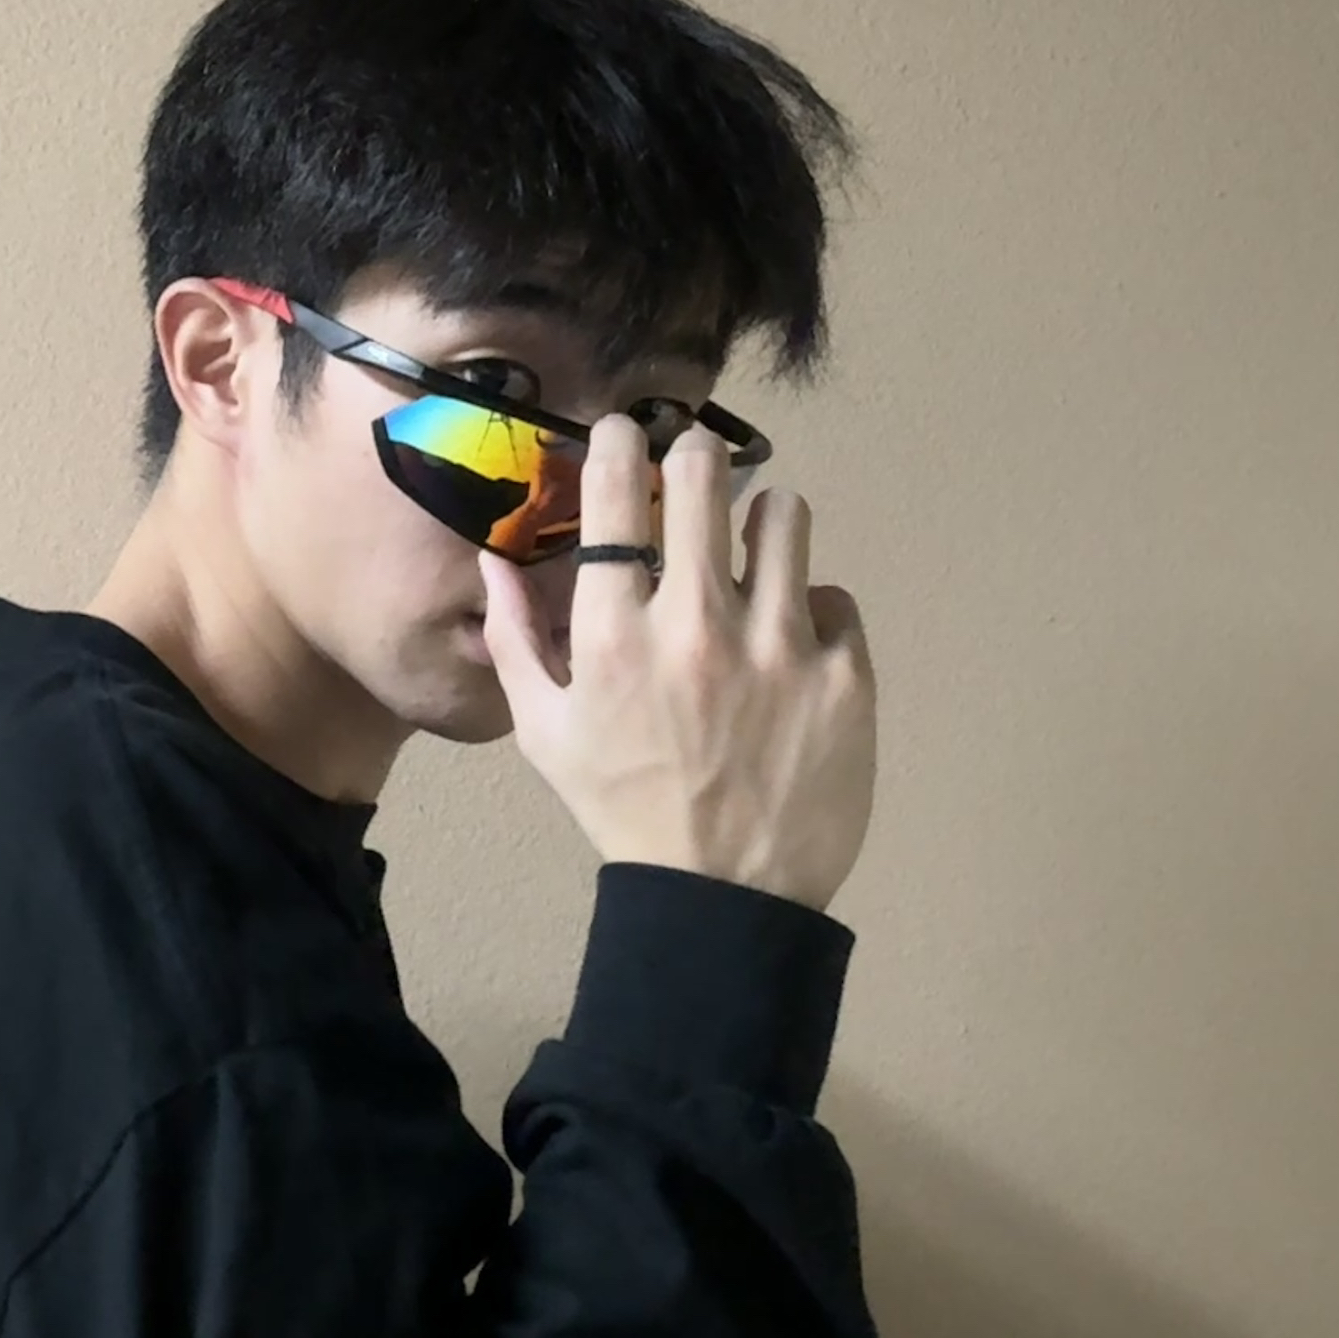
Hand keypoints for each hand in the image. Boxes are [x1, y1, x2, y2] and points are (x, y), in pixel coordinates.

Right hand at [475, 413, 876, 911]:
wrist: (724, 899)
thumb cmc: (624, 809)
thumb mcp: (545, 735)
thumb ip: (517, 640)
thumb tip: (494, 559)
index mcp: (614, 634)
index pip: (614, 490)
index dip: (620, 443)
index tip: (627, 437)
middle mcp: (696, 624)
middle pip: (705, 474)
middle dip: (695, 461)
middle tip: (695, 478)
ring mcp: (779, 646)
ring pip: (785, 516)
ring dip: (764, 527)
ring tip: (755, 557)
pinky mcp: (844, 674)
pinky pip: (834, 599)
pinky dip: (812, 613)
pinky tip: (794, 648)